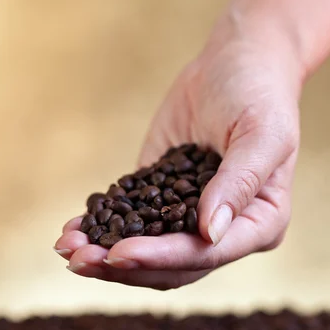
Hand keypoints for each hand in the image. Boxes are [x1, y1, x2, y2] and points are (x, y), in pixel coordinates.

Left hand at [54, 13, 301, 288]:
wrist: (235, 63)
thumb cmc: (258, 94)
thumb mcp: (262, 133)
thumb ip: (240, 182)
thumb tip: (210, 232)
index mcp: (260, 223)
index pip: (208, 253)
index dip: (163, 257)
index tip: (120, 254)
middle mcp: (226, 230)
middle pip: (173, 265)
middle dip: (125, 266)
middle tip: (79, 259)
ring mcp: (191, 217)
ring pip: (150, 253)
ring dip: (107, 256)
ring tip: (67, 247)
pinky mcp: (163, 198)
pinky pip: (134, 223)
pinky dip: (104, 230)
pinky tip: (74, 230)